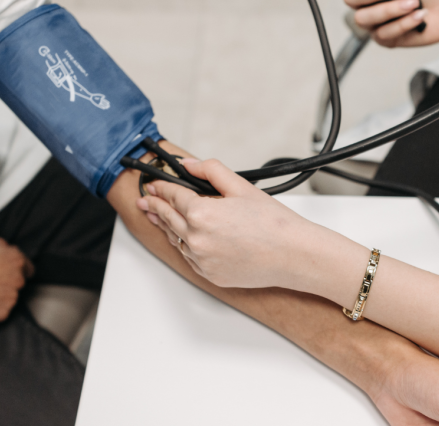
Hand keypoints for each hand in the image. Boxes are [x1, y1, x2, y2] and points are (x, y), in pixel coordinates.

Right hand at [0, 236, 33, 322]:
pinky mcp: (2, 313)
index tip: (9, 273)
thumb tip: (1, 251)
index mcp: (16, 259)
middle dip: (5, 283)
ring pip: (8, 298)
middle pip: (18, 283)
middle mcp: (18, 278)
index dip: (16, 270)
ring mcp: (11, 297)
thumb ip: (0, 249)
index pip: (27, 267)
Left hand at [136, 158, 322, 289]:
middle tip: (145, 200)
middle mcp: (197, 239)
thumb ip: (210, 170)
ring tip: (158, 217)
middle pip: (168, 219)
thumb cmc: (274, 224)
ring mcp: (202, 260)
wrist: (293, 255)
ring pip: (176, 240)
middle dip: (155, 207)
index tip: (155, 184)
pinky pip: (190, 257)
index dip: (162, 188)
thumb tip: (188, 164)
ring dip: (166, 227)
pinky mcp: (210, 275)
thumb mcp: (241, 187)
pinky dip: (185, 245)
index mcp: (202, 214)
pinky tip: (184, 237)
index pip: (173, 196)